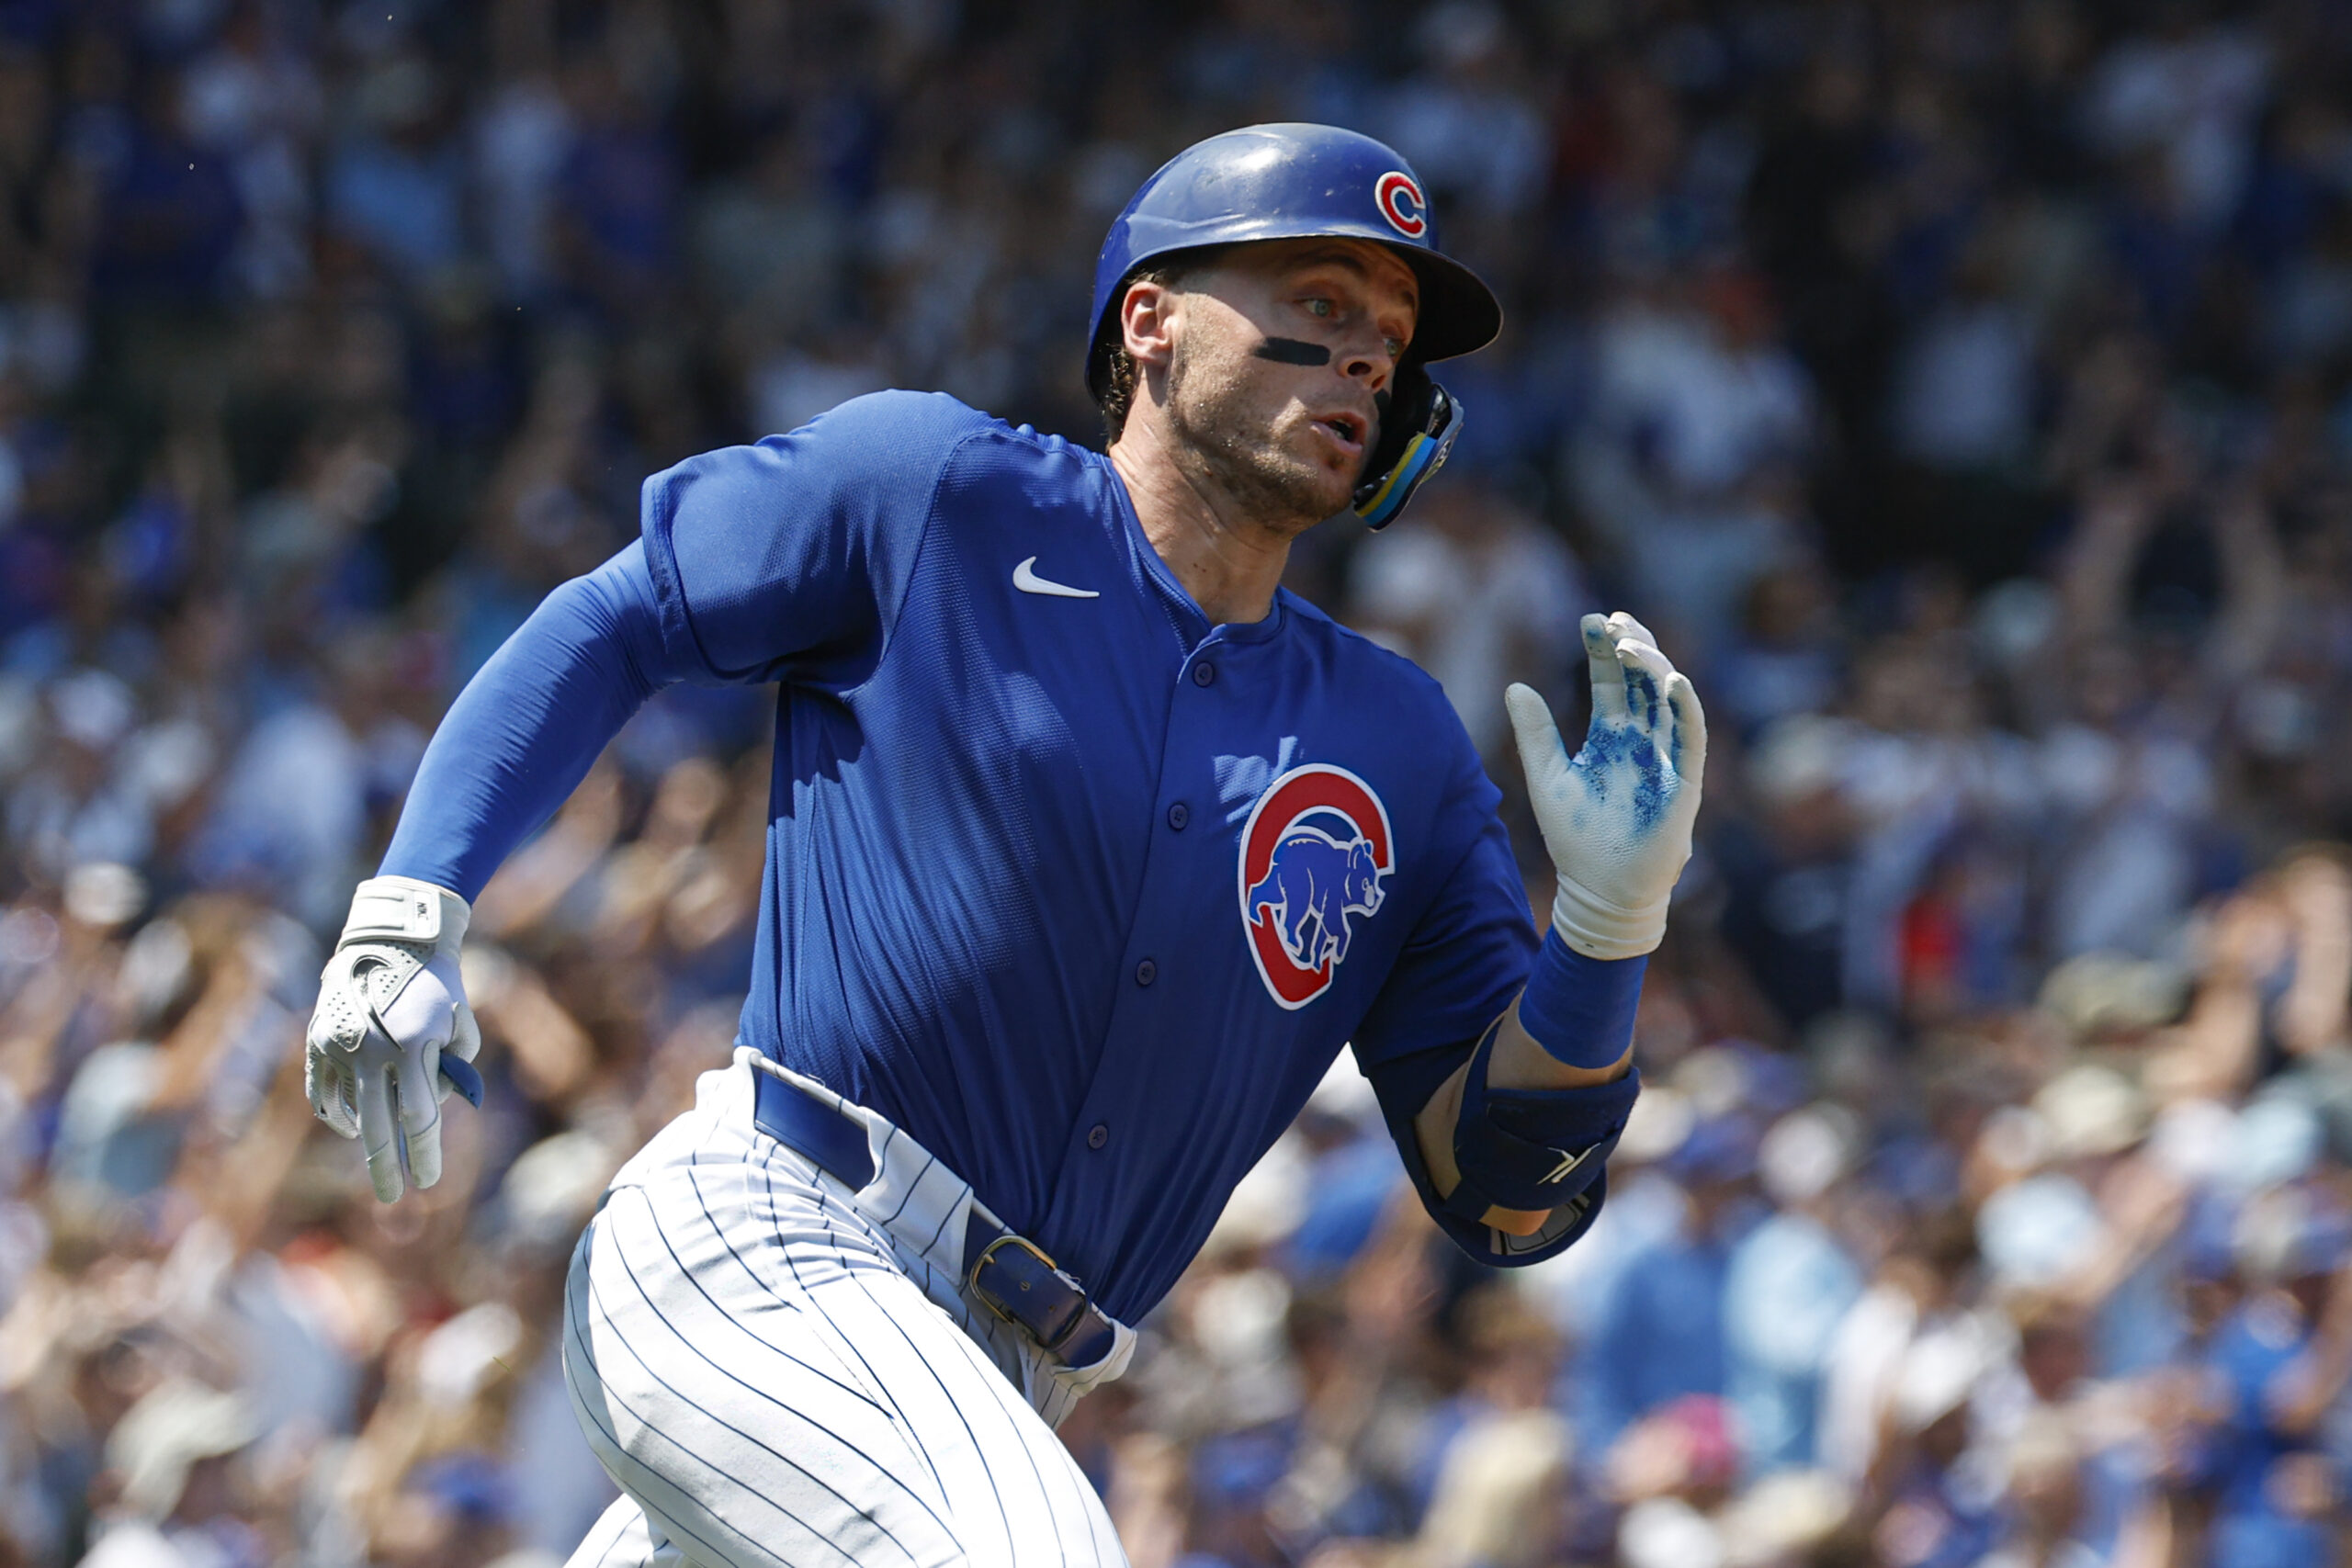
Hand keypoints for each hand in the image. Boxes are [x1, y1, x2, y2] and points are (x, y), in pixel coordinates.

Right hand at [305, 877, 483, 1200]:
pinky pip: (323, 1095)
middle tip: (395, 1199)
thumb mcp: (460, 1024)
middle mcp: (374, 1051)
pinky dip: (338, 1115)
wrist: (392, 941)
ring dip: (367, 1136)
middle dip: (389, 1168)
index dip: (425, 1153)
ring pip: (351, 1112)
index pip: (420, 1118)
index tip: (427, 1180)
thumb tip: (433, 1111)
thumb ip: (454, 1069)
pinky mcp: (319, 1042)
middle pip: (381, 1127)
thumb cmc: (439, 986)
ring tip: (382, 1155)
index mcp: (415, 1046)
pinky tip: (353, 1126)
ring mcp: (342, 1047)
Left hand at [1506, 612, 1706, 959]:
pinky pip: (1690, 737)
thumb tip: (1514, 685)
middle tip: (1613, 621)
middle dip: (1633, 645)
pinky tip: (1672, 681)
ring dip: (1655, 667)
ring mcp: (1666, 757)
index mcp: (1612, 735)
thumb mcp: (1546, 777)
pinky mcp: (1684, 781)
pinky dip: (1685, 708)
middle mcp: (1642, 739)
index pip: (1612, 680)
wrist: (1601, 891)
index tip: (1590, 618)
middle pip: (1645, 679)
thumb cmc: (1576, 839)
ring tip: (1631, 642)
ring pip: (1669, 698)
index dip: (1604, 649)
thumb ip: (1535, 733)